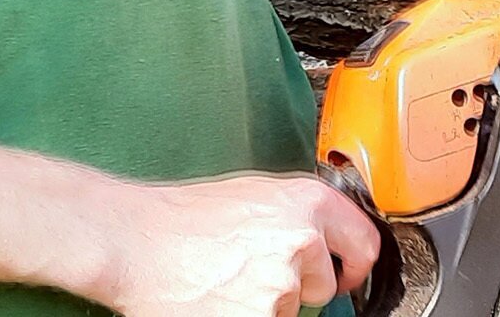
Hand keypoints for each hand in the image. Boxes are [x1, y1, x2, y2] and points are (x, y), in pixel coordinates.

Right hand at [90, 172, 378, 316]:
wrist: (135, 241)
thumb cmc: (183, 218)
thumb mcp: (255, 196)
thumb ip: (298, 216)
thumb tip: (327, 242)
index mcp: (308, 202)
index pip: (364, 245)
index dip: (353, 266)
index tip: (343, 275)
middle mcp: (303, 240)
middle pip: (324, 285)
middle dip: (298, 287)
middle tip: (253, 274)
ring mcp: (282, 283)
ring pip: (290, 309)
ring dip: (266, 304)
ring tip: (226, 282)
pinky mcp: (260, 316)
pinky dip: (245, 316)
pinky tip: (219, 300)